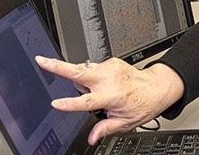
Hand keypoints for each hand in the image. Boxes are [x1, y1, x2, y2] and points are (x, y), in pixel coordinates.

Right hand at [35, 56, 183, 144]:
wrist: (158, 86)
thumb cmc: (143, 103)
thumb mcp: (126, 122)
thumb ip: (105, 128)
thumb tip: (92, 138)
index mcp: (111, 96)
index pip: (87, 101)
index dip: (70, 103)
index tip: (56, 103)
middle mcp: (109, 80)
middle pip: (78, 71)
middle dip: (58, 66)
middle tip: (41, 60)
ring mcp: (110, 68)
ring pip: (84, 70)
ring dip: (79, 77)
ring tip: (91, 89)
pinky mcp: (111, 61)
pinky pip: (93, 69)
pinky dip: (92, 76)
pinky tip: (102, 83)